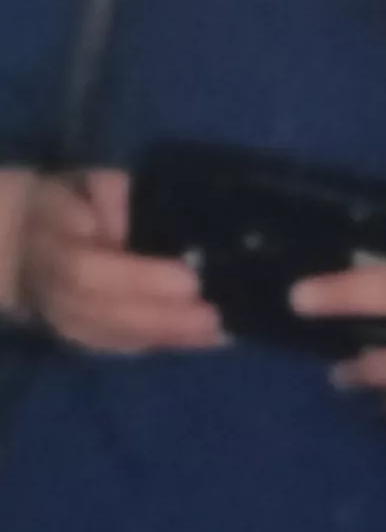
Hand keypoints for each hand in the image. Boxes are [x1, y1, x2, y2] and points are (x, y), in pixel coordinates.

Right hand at [18, 170, 225, 354]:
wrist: (20, 242)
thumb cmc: (67, 201)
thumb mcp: (85, 184)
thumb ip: (110, 194)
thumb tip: (137, 213)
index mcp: (55, 249)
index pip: (91, 274)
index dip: (139, 281)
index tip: (190, 282)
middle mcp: (55, 295)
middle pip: (108, 315)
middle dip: (164, 319)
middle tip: (215, 317)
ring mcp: (64, 321)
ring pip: (114, 337)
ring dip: (167, 339)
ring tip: (218, 333)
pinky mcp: (77, 336)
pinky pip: (117, 346)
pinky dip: (158, 345)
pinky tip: (199, 343)